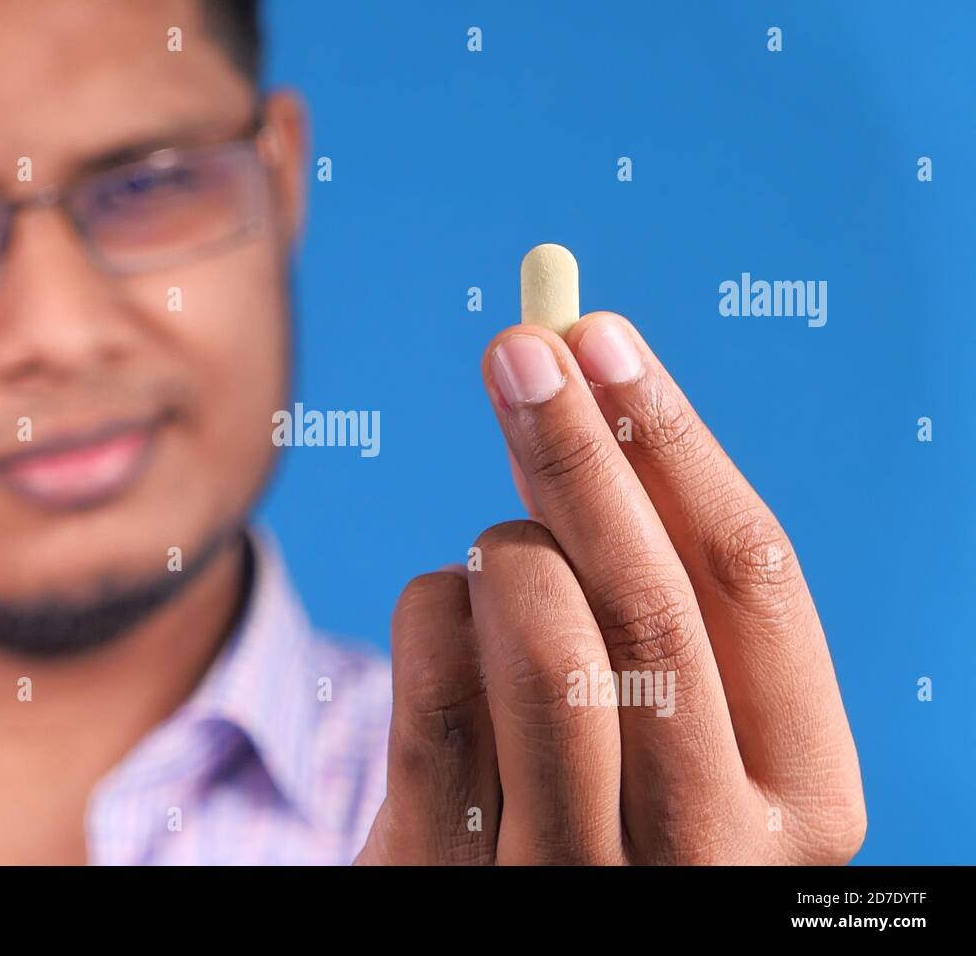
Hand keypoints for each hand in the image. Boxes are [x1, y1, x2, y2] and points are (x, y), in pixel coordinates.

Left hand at [356, 312, 865, 864]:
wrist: (492, 905)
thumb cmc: (596, 780)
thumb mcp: (661, 704)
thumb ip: (645, 567)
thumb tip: (578, 359)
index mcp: (800, 798)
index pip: (753, 581)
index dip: (673, 440)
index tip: (602, 335)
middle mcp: (709, 857)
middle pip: (652, 605)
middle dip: (578, 451)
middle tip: (518, 346)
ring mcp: (577, 878)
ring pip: (546, 647)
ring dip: (509, 552)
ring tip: (501, 549)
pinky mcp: (452, 878)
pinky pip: (434, 690)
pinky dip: (434, 611)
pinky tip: (450, 613)